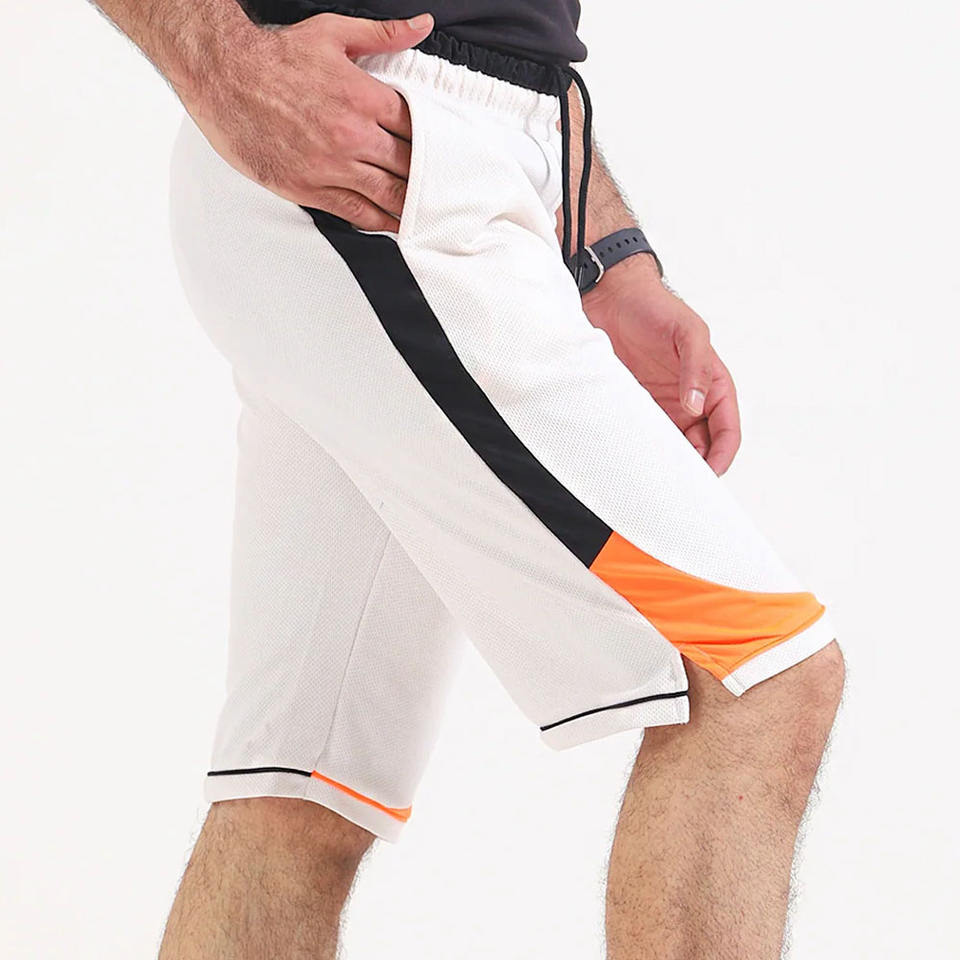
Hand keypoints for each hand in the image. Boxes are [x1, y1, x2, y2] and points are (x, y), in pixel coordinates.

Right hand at [176, 12, 434, 230]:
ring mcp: (331, 165)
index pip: (417, 128)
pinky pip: (355, 211)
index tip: (444, 152)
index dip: (434, 143)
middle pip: (408, 165)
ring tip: (427, 215)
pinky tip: (393, 226)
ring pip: (387, 194)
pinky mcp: (309, 187)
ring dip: (410, 206)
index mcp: (364, 98)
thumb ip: (383, 35)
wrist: (223, 76)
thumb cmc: (275, 56)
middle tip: (444, 189)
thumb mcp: (333, 33)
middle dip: (428, 178)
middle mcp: (353, 135)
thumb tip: (423, 25)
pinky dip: (378, 221)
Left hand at [582, 256, 741, 473]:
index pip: (727, 430)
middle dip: (696, 468)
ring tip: (656, 477)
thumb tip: (696, 404)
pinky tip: (633, 460)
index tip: (711, 474)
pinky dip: (642, 449)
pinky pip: (643, 435)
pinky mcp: (636, 405)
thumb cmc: (654, 307)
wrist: (611, 298)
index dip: (722, 455)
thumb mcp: (687, 332)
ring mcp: (662, 405)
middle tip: (679, 485)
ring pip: (672, 446)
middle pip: (701, 447)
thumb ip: (696, 367)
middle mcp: (691, 400)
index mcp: (713, 385)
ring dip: (667, 462)